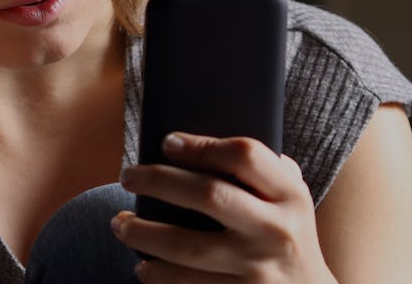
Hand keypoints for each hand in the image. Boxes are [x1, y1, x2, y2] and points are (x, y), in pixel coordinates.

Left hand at [114, 133, 337, 283]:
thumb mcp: (289, 197)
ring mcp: (257, 269)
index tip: (167, 141)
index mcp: (290, 195)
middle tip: (128, 176)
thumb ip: (259, 169)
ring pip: (186, 248)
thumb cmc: (286, 231)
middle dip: (158, 181)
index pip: (244, 156)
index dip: (201, 145)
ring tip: (120, 224)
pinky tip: (143, 267)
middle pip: (208, 195)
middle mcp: (276, 231)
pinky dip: (157, 275)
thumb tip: (192, 141)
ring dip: (143, 234)